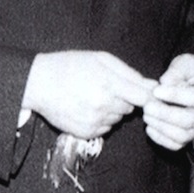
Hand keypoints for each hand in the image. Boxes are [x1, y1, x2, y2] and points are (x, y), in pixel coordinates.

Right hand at [23, 50, 156, 138]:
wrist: (40, 83)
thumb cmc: (72, 65)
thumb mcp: (102, 59)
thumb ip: (130, 74)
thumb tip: (154, 86)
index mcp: (109, 84)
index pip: (144, 97)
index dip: (149, 96)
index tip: (149, 94)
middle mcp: (103, 105)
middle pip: (131, 107)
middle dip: (125, 98)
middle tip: (108, 87)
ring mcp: (94, 121)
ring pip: (118, 117)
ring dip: (113, 109)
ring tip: (94, 95)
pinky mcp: (86, 133)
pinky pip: (106, 127)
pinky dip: (102, 119)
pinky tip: (88, 106)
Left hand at [143, 54, 193, 149]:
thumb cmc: (192, 72)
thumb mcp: (186, 63)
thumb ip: (177, 71)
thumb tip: (165, 82)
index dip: (174, 95)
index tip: (156, 90)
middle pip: (189, 120)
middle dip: (165, 114)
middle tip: (148, 106)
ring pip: (183, 136)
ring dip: (161, 127)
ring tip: (147, 115)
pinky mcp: (190, 137)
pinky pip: (177, 145)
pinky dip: (161, 139)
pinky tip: (150, 127)